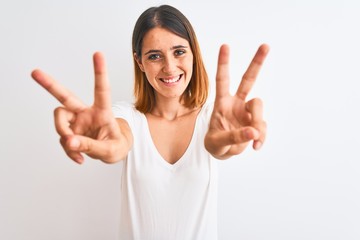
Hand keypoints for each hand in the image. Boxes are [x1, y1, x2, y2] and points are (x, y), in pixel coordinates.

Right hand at [31, 53, 127, 163]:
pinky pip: (63, 139)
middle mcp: (86, 112)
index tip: (98, 54)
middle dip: (50, 85)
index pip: (101, 90)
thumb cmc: (116, 146)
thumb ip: (90, 146)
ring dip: (63, 133)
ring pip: (60, 119)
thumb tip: (68, 141)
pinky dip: (69, 150)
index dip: (99, 72)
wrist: (114, 153)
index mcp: (103, 111)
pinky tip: (79, 157)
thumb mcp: (110, 150)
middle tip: (35, 72)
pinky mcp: (70, 131)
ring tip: (74, 147)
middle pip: (66, 96)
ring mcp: (77, 121)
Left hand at [205, 44, 269, 158]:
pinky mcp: (256, 122)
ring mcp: (247, 112)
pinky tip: (255, 146)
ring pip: (259, 105)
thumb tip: (253, 132)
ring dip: (257, 121)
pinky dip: (261, 136)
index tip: (225, 45)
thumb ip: (234, 137)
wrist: (223, 152)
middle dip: (256, 63)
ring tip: (252, 139)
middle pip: (248, 80)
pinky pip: (263, 126)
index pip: (222, 80)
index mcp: (222, 103)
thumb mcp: (218, 142)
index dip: (223, 64)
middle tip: (266, 45)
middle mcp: (236, 103)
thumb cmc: (215, 143)